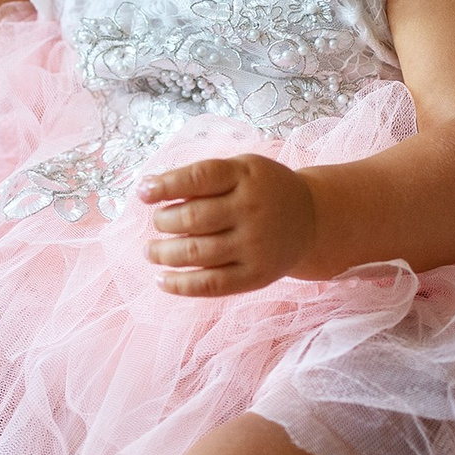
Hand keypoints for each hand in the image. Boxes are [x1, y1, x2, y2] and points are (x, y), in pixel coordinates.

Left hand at [138, 154, 317, 297]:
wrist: (312, 219)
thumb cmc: (262, 190)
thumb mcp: (242, 169)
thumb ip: (204, 178)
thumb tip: (151, 192)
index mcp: (246, 176)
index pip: (200, 177)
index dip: (166, 185)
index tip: (143, 192)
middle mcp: (252, 210)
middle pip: (193, 217)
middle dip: (163, 221)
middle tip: (157, 221)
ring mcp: (255, 245)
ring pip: (197, 253)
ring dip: (163, 253)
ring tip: (150, 251)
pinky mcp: (256, 275)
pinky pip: (212, 284)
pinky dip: (181, 285)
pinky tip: (161, 280)